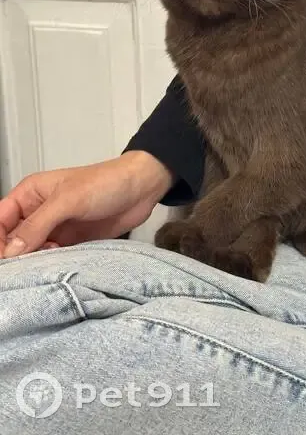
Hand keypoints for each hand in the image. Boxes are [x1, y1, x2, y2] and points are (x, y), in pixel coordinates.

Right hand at [0, 151, 172, 258]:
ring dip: (33, 263)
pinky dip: (50, 266)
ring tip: (41, 270)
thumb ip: (38, 224)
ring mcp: (56, 228)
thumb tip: (11, 251)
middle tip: (20, 273)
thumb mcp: (68, 200)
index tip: (5, 260)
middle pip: (12, 239)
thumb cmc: (106, 182)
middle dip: (13, 256)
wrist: (142, 188)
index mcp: (30, 194)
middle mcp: (39, 211)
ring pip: (32, 251)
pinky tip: (56, 269)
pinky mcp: (72, 242)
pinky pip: (52, 258)